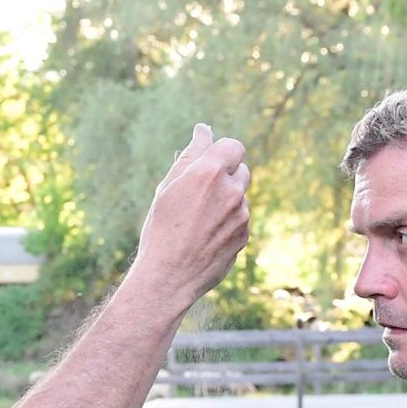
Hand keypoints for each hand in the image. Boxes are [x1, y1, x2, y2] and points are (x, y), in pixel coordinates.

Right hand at [126, 123, 252, 310]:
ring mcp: (242, 215)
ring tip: (198, 222)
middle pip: (241, 169)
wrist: (168, 277)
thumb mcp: (168, 187)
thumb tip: (204, 130)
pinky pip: (240, 219)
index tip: (209, 164)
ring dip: (226, 202)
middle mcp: (232, 190)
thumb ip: (190, 154)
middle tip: (200, 196)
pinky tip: (205, 237)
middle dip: (226, 176)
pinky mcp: (245, 235)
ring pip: (241, 196)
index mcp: (210, 172)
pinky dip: (228, 223)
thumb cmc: (161, 229)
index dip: (222, 153)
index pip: (233, 146)